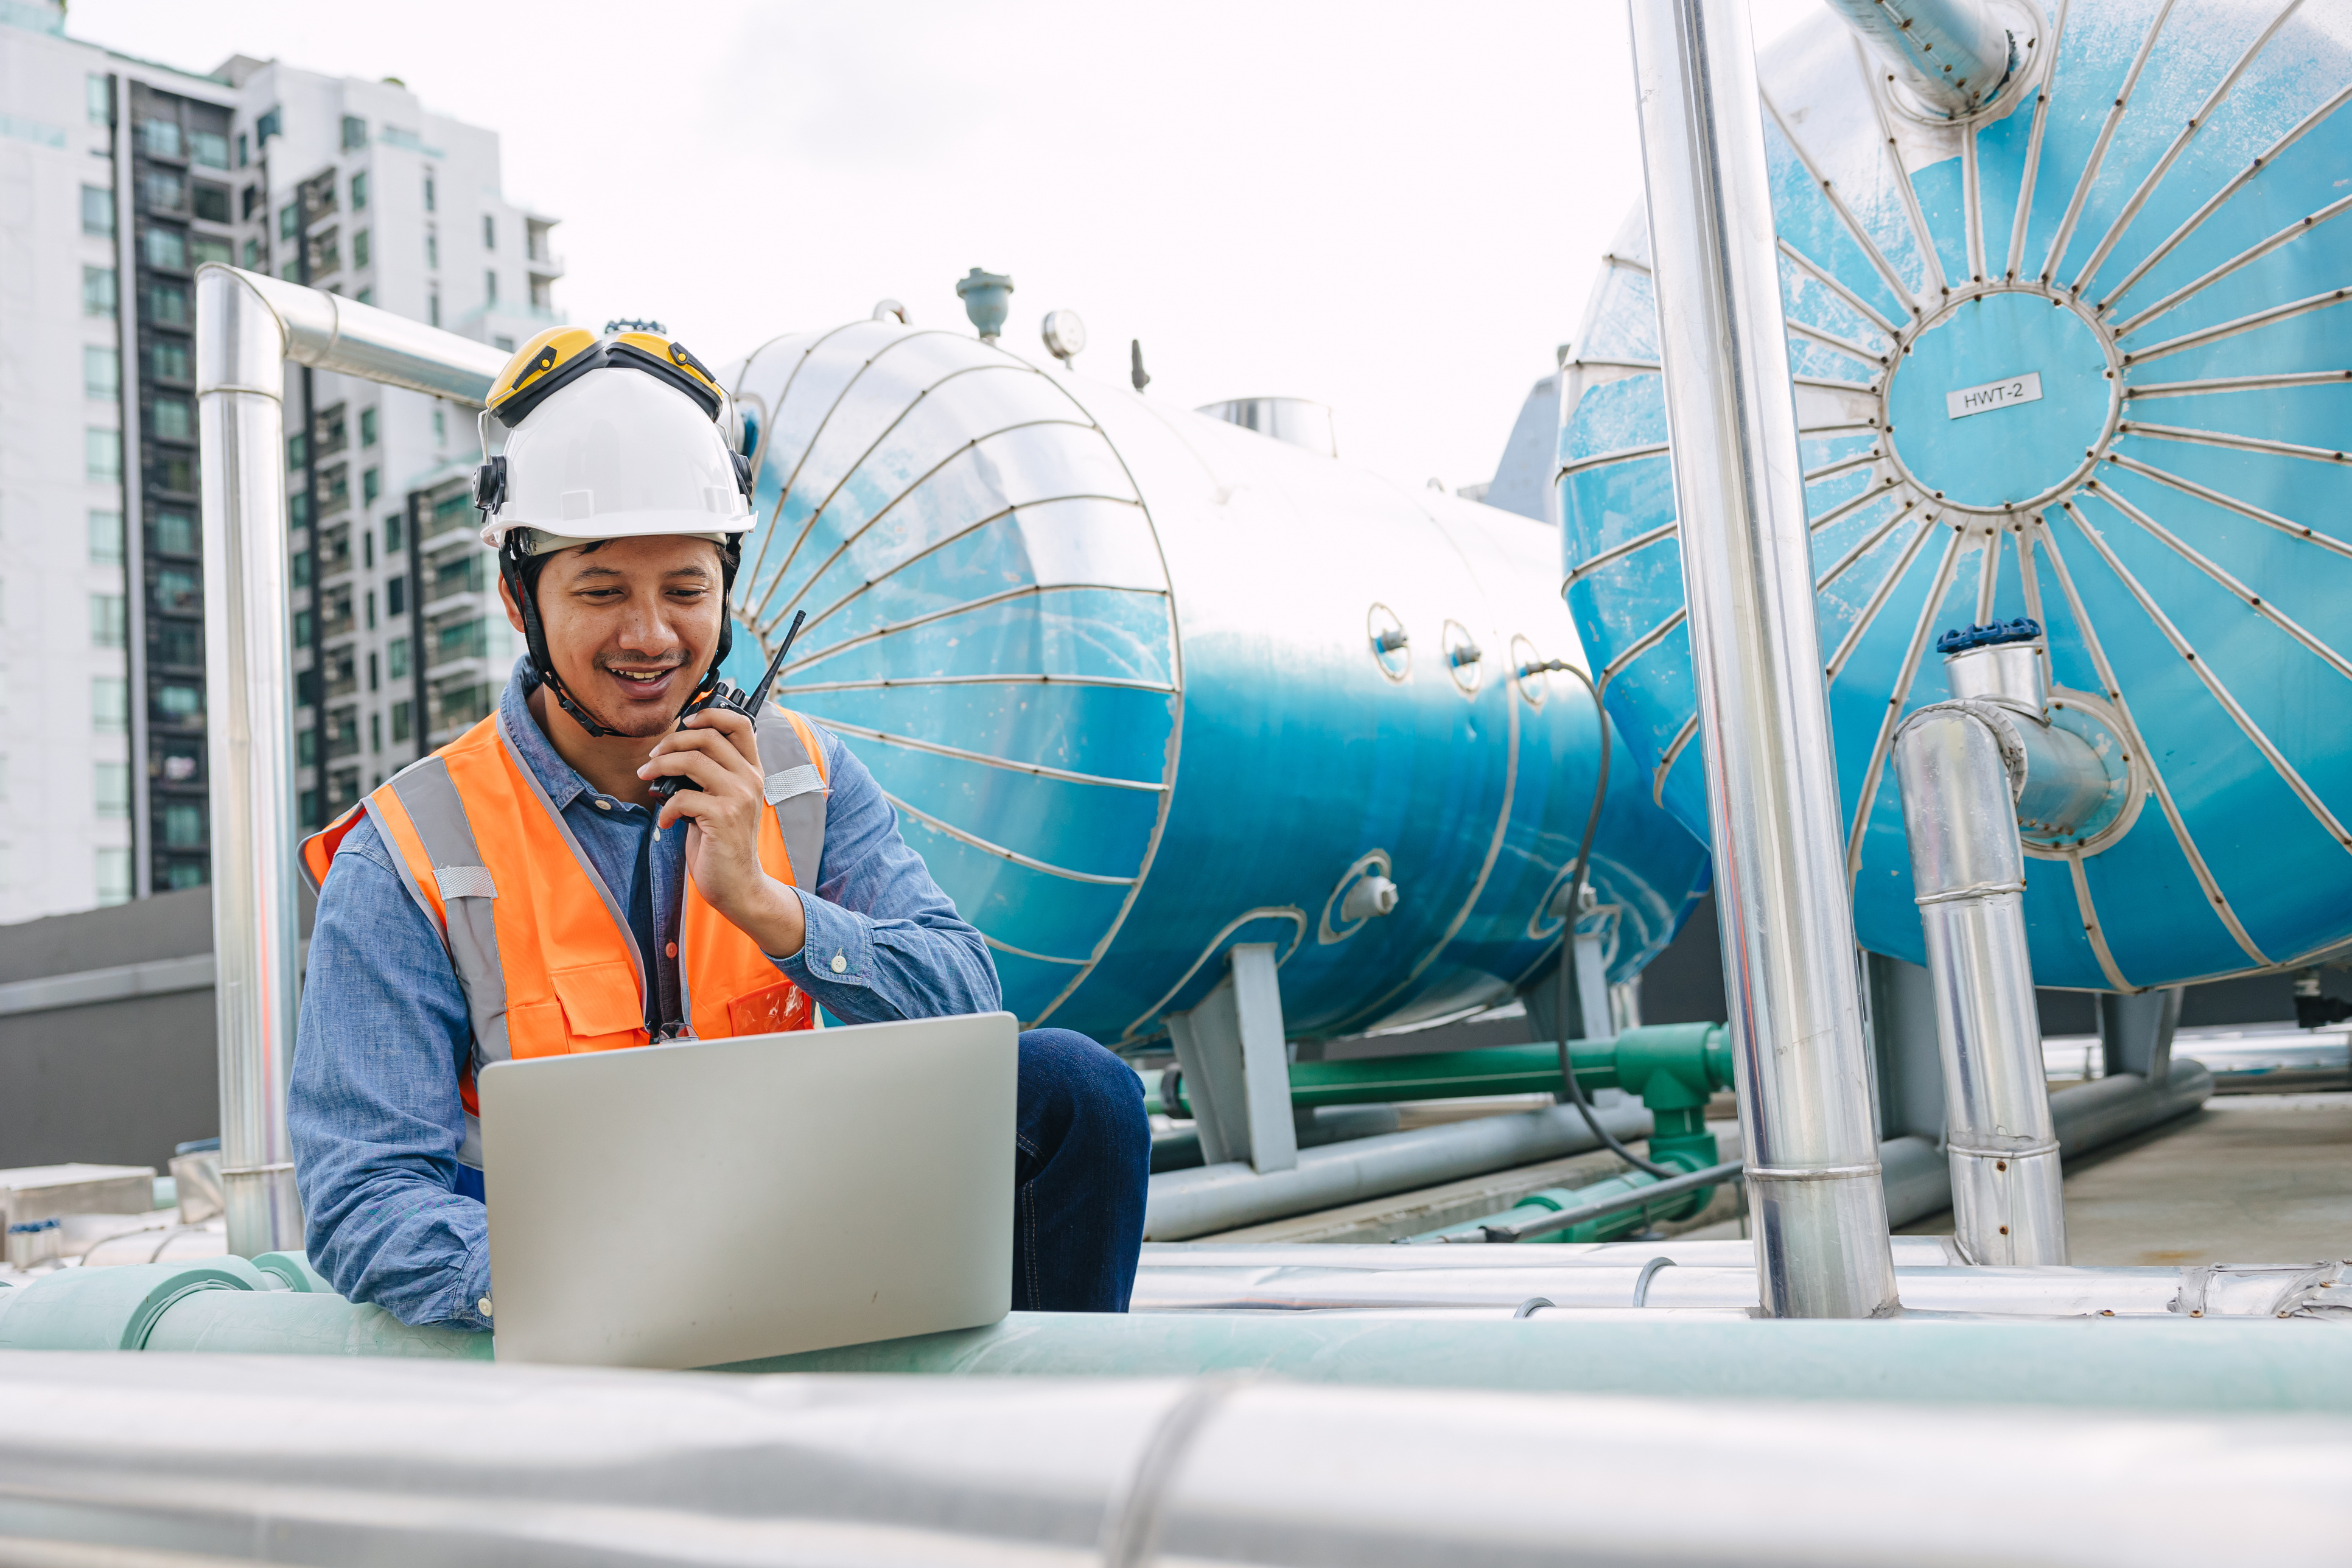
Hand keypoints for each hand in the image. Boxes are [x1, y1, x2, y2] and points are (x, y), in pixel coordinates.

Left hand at [639, 707, 806, 957]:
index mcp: (752, 771)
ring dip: (660, 766)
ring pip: (692, 760)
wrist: (738, 884)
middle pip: (708, 736)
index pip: (741, 724)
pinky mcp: (723, 817)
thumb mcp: (723, 801)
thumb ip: (711, 775)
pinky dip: (666, 808)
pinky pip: (682, 797)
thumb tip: (675, 751)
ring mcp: (739, 797)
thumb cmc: (723, 843)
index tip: (686, 721)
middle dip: (672, 740)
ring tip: (647, 778)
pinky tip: (666, 821)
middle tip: (653, 757)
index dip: (711, 713)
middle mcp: (750, 779)